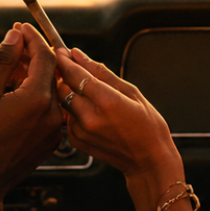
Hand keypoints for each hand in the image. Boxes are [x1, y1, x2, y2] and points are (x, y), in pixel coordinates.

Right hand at [0, 23, 62, 203]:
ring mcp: (54, 129)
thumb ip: (2, 61)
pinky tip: (15, 94)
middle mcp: (52, 113)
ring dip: (32, 75)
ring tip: (10, 70)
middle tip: (12, 46)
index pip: (45, 56)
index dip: (32, 39)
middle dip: (31, 55)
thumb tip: (14, 38)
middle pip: (49, 72)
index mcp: (37, 99)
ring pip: (49, 90)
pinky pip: (48, 108)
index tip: (20, 29)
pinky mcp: (51, 140)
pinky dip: (35, 95)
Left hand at [53, 47, 180, 183]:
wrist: (148, 160)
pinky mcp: (77, 141)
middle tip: (69, 65)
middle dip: (63, 74)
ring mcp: (81, 132)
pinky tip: (89, 109)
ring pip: (62, 102)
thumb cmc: (147, 125)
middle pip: (62, 87)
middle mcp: (90, 118)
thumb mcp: (131, 92)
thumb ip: (101, 72)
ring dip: (68, 91)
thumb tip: (78, 55)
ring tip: (84, 89)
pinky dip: (73, 109)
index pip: (75, 74)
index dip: (64, 60)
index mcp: (107, 102)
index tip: (60, 50)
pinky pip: (67, 117)